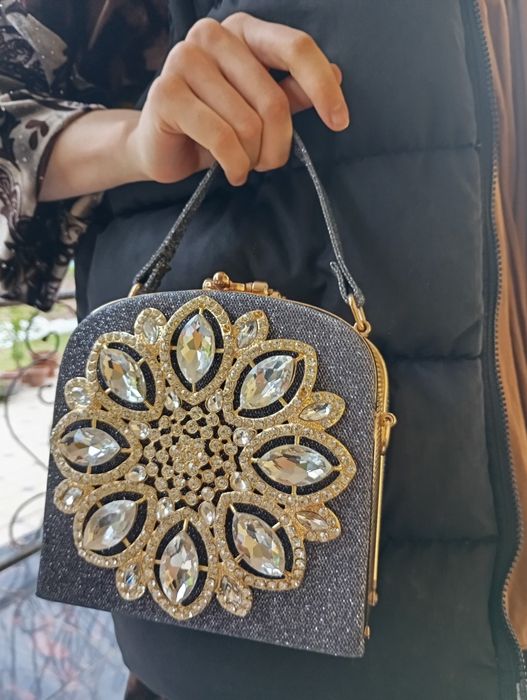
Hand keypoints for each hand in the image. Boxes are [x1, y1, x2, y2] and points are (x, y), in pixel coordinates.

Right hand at [128, 12, 348, 186]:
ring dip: (253, 159)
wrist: (161, 146)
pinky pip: (222, 139)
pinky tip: (232, 172)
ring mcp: (184, 59)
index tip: (340, 122)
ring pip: (248, 125)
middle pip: (273, 99)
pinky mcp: (166, 93)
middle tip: (268, 163)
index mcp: (242, 30)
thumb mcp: (258, 109)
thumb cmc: (214, 125)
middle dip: (278, 145)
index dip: (323, 87)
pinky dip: (235, 166)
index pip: (296, 47)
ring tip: (243, 164)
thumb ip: (291, 92)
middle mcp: (211, 35)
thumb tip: (337, 75)